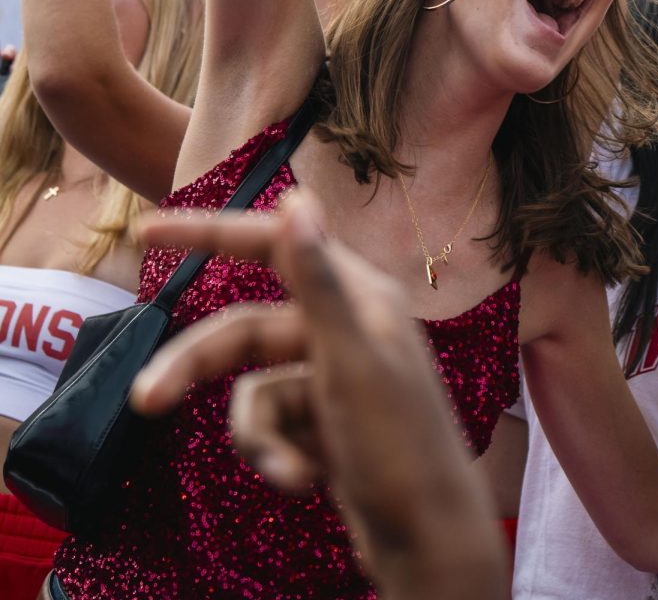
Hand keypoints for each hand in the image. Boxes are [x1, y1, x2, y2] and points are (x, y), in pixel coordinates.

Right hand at [131, 196, 504, 593]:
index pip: (270, 244)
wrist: (429, 543)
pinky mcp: (323, 418)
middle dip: (198, 368)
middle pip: (244, 331)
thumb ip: (318, 283)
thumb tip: (297, 197)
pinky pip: (272, 423)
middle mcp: (344, 324)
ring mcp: (331, 374)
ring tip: (290, 471)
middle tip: (145, 400)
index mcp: (359, 294)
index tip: (145, 231)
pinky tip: (308, 480)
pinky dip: (279, 453)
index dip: (207, 233)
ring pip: (254, 388)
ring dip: (259, 434)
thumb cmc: (400, 448)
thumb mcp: (350, 362)